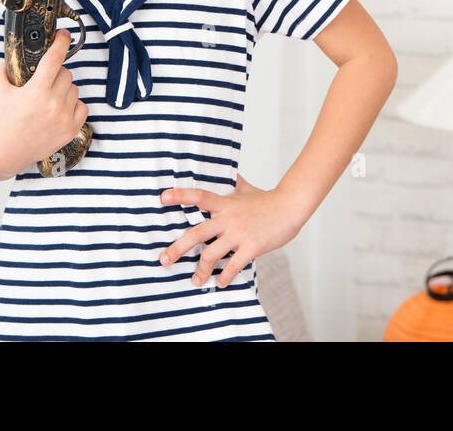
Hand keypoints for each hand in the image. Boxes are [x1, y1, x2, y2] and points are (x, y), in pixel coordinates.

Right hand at [0, 28, 88, 175]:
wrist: (4, 152)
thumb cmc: (0, 120)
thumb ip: (6, 69)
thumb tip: (14, 55)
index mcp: (36, 92)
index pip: (54, 59)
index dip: (61, 42)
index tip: (64, 35)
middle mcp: (53, 104)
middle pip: (66, 73)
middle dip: (55, 74)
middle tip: (43, 82)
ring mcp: (64, 118)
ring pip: (74, 89)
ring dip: (63, 89)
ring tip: (47, 99)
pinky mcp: (72, 130)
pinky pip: (81, 105)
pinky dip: (72, 104)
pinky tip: (57, 109)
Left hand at [157, 173, 302, 288]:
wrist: (290, 207)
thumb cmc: (267, 200)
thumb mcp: (245, 188)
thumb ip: (231, 182)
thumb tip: (224, 168)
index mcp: (225, 203)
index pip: (199, 196)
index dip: (180, 195)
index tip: (162, 198)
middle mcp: (229, 218)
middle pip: (197, 233)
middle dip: (178, 248)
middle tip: (164, 260)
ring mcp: (240, 234)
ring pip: (212, 254)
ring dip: (201, 270)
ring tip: (195, 280)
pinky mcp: (252, 247)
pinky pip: (234, 266)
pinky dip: (225, 277)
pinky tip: (220, 283)